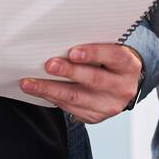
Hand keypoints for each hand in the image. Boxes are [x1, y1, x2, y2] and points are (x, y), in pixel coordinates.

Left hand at [20, 43, 142, 124]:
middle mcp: (123, 87)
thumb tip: (60, 41)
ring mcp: (110, 105)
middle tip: (48, 65)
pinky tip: (38, 91)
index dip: (93, 53)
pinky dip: (52, 98)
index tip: (73, 51)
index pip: (114, 56)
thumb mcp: (109, 51)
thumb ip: (92, 47)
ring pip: (77, 98)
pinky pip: (71, 108)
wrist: (121, 86)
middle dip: (68, 72)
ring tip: (30, 83)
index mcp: (128, 65)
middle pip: (94, 80)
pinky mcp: (96, 117)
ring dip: (50, 89)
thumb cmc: (109, 62)